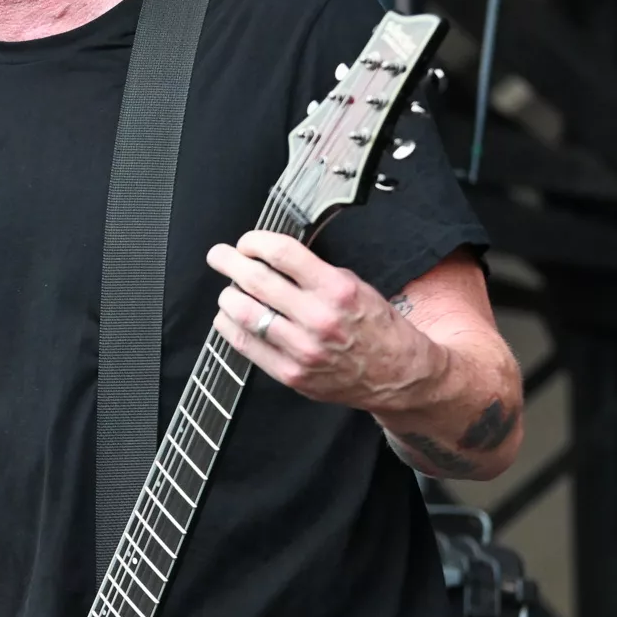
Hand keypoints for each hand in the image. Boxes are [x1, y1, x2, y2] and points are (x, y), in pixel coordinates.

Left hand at [206, 230, 434, 409]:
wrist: (396, 375)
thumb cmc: (376, 328)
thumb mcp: (356, 286)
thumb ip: (315, 273)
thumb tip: (273, 257)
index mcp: (336, 290)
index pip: (282, 254)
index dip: (255, 242)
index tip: (247, 242)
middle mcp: (318, 319)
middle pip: (257, 281)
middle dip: (229, 262)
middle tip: (219, 256)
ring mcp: (302, 350)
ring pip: (245, 314)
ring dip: (228, 296)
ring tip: (228, 290)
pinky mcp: (291, 374)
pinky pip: (247, 346)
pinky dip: (231, 327)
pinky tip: (230, 318)